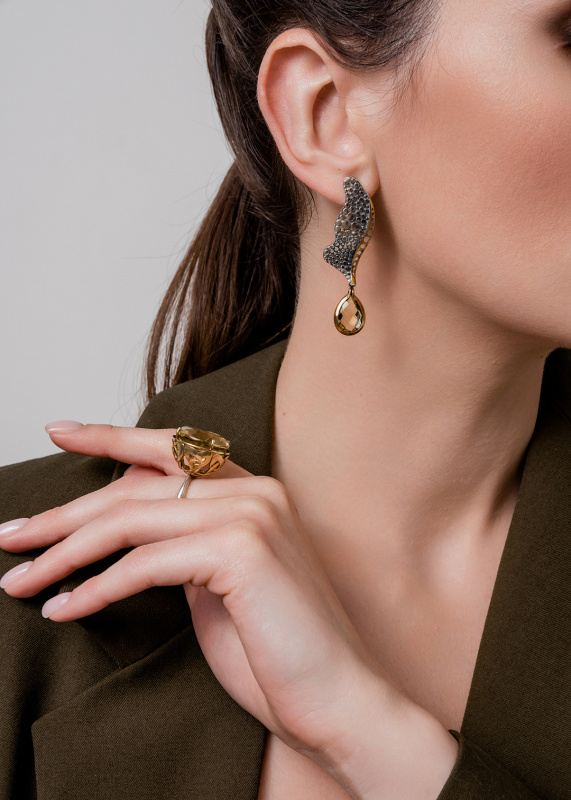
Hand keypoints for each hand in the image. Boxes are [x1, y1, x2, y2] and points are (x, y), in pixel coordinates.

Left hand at [0, 423, 399, 785]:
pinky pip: (145, 562)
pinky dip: (94, 588)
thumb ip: (179, 545)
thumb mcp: (215, 584)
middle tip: (12, 536)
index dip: (110, 437)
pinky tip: (63, 609)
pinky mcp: (242, 551)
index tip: (59, 432)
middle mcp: (254, 490)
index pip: (170, 449)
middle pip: (136, 486)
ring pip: (132, 520)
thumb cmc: (275, 650)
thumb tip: (118, 530)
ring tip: (20, 579)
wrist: (338, 699)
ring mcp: (251, 514)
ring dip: (65, 553)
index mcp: (253, 490)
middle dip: (65, 513)